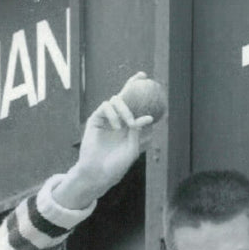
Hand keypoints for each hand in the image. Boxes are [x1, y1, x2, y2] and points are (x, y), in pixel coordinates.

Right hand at [52, 73, 153, 208]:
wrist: (98, 172)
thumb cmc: (116, 166)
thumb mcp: (132, 150)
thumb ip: (139, 133)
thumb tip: (149, 117)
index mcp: (129, 127)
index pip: (137, 107)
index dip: (143, 96)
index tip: (152, 87)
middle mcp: (118, 119)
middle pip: (125, 96)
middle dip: (133, 83)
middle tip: (142, 76)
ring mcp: (107, 118)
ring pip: (116, 100)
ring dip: (125, 110)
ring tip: (128, 124)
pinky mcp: (96, 119)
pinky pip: (105, 107)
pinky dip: (113, 114)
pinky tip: (117, 126)